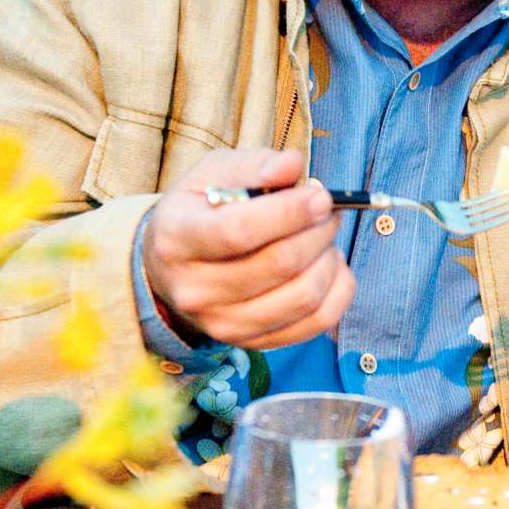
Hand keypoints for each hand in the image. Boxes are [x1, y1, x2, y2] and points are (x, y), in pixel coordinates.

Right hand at [141, 148, 353, 348]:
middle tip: (326, 210)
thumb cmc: (200, 210)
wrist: (171, 266)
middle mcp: (195, 289)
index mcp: (177, 239)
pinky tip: (328, 264)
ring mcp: (222, 324)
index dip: (289, 212)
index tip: (319, 196)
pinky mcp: (251, 343)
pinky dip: (337, 290)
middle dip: (317, 231)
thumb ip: (255, 165)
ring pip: (303, 297)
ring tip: (323, 235)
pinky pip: (316, 322)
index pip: (239, 231)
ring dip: (329, 259)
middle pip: (279, 265)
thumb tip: (293, 165)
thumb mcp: (214, 173)